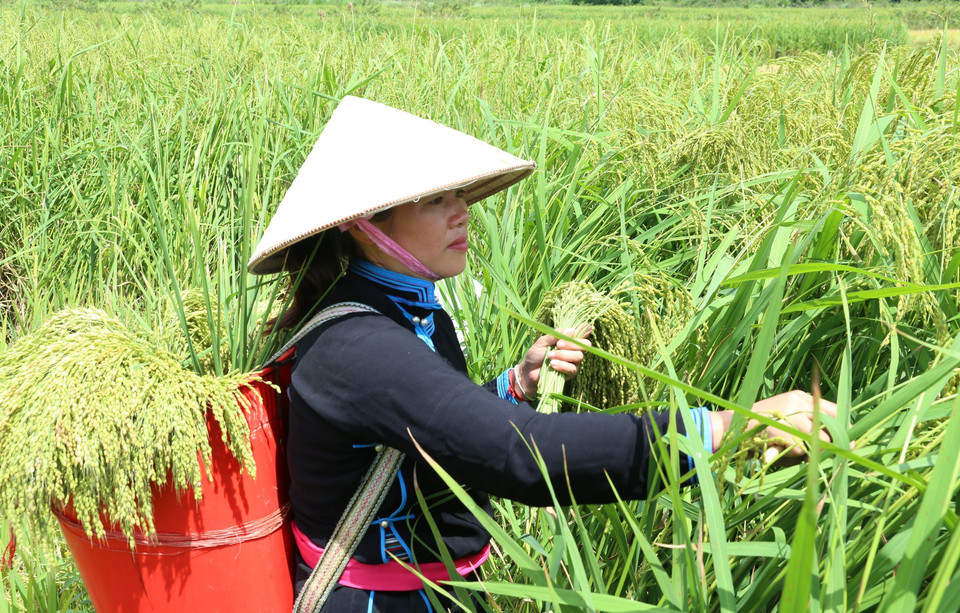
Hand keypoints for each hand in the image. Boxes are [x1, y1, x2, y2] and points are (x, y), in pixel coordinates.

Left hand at [514, 328, 591, 398]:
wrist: (528, 371)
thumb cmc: (535, 354)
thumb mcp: (542, 341)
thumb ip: (555, 335)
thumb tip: (572, 330)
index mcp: (568, 340)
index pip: (582, 333)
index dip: (584, 329)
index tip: (575, 330)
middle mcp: (574, 350)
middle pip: (585, 344)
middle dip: (572, 343)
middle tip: (558, 344)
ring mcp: (573, 362)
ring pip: (579, 356)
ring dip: (564, 355)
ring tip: (549, 356)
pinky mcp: (570, 374)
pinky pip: (572, 368)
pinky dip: (562, 365)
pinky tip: (552, 364)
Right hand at [709, 390, 837, 463]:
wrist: (731, 428)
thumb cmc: (760, 428)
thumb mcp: (786, 417)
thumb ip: (808, 422)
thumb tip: (842, 441)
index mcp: (800, 397)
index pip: (834, 410)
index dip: (842, 428)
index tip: (846, 441)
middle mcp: (798, 402)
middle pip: (830, 427)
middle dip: (829, 444)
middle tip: (826, 453)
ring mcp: (790, 415)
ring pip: (817, 441)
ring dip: (808, 451)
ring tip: (789, 449)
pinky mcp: (783, 430)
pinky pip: (800, 450)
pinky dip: (792, 455)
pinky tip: (778, 449)